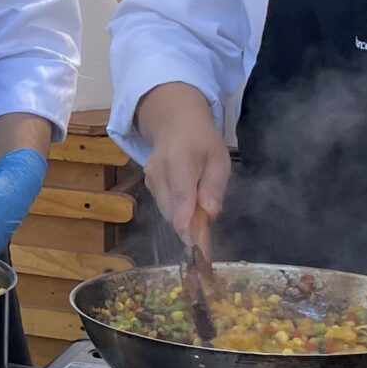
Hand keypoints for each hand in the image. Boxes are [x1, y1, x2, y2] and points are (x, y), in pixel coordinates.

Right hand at [133, 84, 228, 248]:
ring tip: (200, 208)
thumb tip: (210, 212)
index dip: (188, 226)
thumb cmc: (202, 140)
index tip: (198, 246)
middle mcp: (158, 173)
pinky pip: (164, 205)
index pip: (181, 200)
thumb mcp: (219, 158)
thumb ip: (215, 185)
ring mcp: (150, 178)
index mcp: (179, 163)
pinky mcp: (148, 183)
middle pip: (171, 212)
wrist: (174, 121)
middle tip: (207, 228)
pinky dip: (176, 209)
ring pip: (167, 211)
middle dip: (190, 226)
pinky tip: (188, 200)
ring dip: (183, 218)